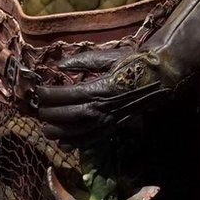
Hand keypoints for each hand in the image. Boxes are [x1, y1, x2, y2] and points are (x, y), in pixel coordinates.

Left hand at [35, 0, 199, 143]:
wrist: (162, 74)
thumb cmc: (136, 60)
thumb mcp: (110, 55)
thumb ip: (83, 61)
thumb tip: (60, 64)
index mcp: (101, 88)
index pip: (68, 95)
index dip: (50, 95)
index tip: (37, 91)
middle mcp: (105, 108)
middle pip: (70, 116)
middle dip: (50, 115)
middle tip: (37, 110)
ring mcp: (111, 120)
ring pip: (80, 132)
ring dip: (60, 132)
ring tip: (45, 129)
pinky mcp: (116, 126)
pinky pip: (94, 139)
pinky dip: (77, 143)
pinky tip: (65, 144)